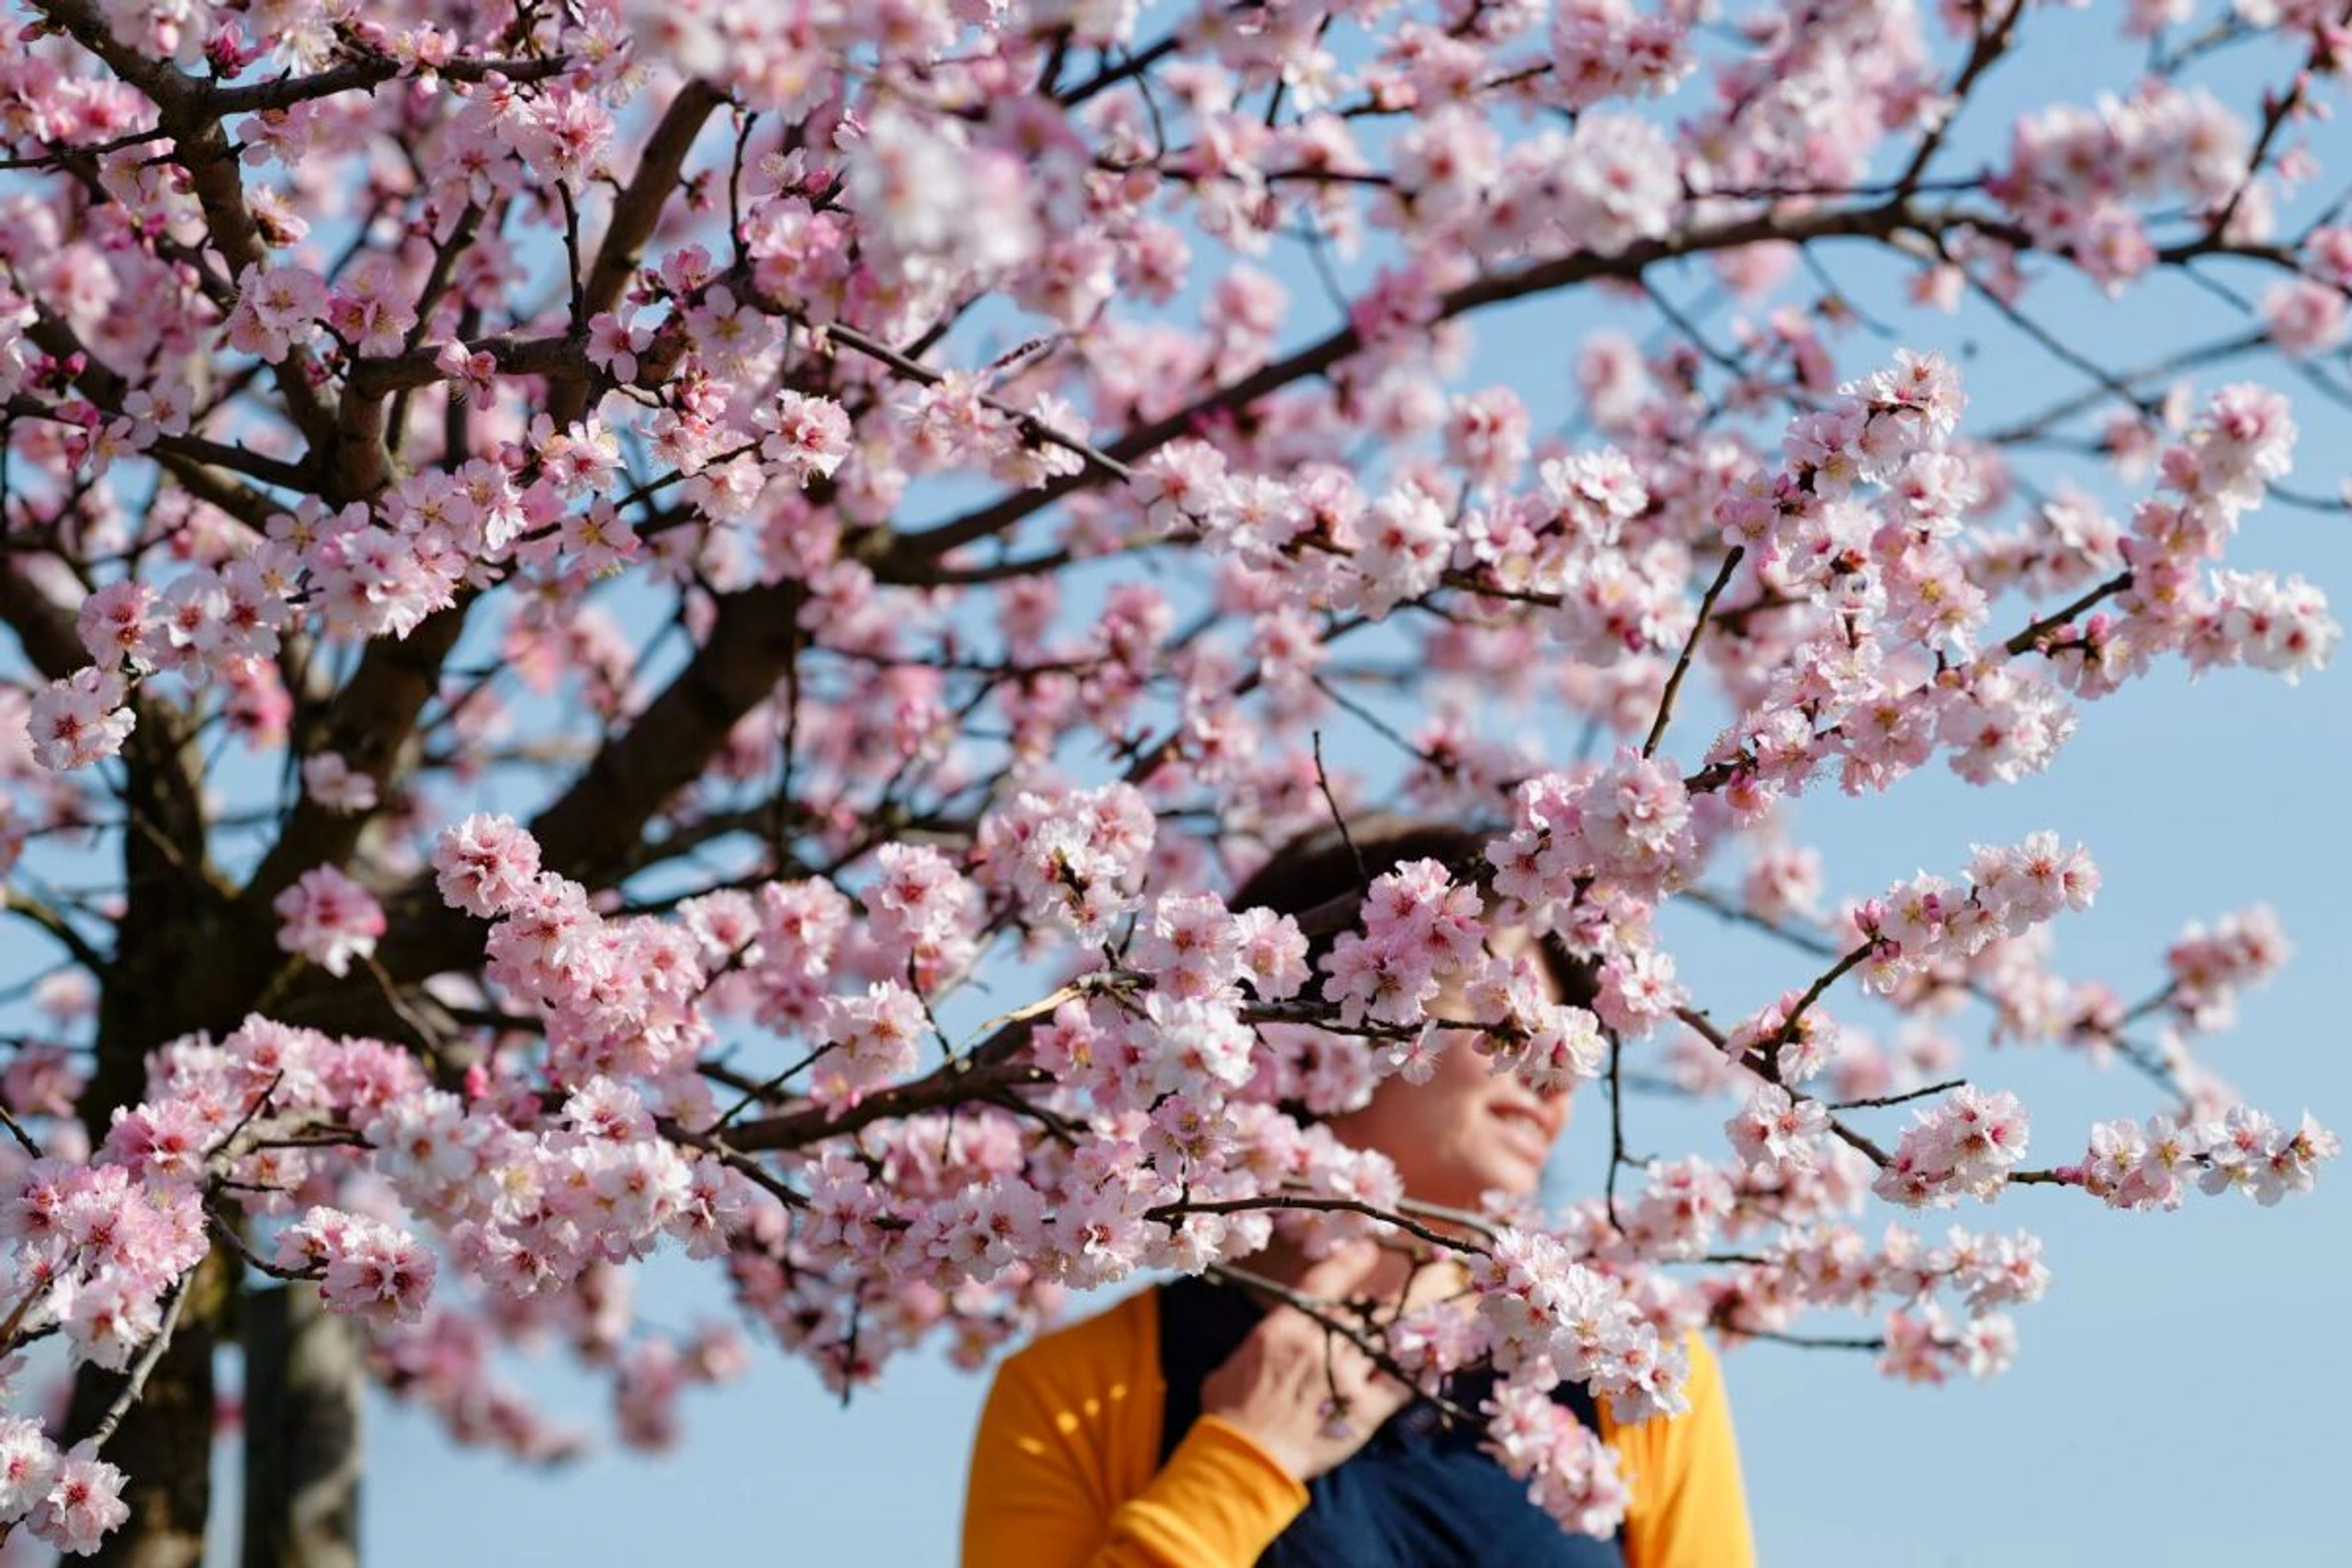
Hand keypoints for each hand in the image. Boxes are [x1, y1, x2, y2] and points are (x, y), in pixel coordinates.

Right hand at [1198, 1243, 1415, 1481]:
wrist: (1245, 1458)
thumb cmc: (1230, 1411)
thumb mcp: (1237, 1360)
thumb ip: (1265, 1340)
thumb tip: (1276, 1333)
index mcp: (1286, 1327)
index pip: (1326, 1282)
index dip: (1351, 1262)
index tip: (1370, 1249)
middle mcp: (1321, 1343)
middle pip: (1365, 1310)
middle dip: (1386, 1301)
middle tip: (1408, 1290)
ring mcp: (1346, 1376)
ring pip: (1388, 1340)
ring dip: (1408, 1329)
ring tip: (1436, 1316)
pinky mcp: (1364, 1411)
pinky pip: (1401, 1384)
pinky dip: (1418, 1373)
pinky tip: (1430, 1367)